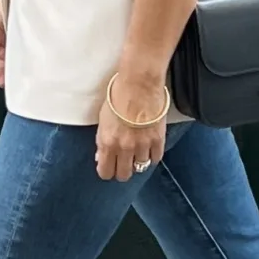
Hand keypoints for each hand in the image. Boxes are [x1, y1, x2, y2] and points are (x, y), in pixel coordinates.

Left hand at [95, 66, 168, 181]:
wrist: (139, 84)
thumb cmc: (118, 96)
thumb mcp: (103, 119)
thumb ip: (102, 140)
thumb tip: (101, 155)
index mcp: (107, 143)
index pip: (105, 172)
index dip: (107, 170)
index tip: (109, 166)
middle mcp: (124, 148)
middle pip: (123, 174)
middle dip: (122, 170)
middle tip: (123, 162)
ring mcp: (142, 145)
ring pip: (140, 167)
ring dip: (138, 161)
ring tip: (137, 151)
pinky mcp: (157, 140)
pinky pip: (156, 158)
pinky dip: (152, 155)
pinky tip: (149, 148)